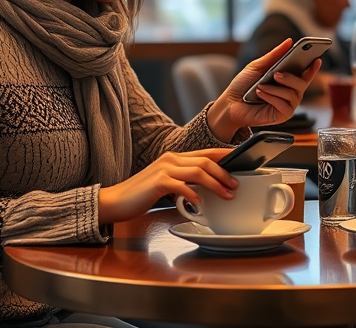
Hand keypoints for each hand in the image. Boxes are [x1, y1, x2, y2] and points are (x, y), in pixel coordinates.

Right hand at [97, 148, 235, 224]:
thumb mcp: (167, 184)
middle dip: (225, 172)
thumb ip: (184, 181)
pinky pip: (182, 185)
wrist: (115, 201)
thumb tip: (205, 188)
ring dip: (216, 183)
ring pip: (198, 171)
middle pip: (206, 161)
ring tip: (226, 194)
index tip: (240, 160)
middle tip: (236, 185)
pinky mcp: (158, 182)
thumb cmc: (141, 195)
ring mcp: (164, 169)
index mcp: (174, 157)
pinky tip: (200, 203)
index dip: (224, 155)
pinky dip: (194, 194)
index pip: (205, 152)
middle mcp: (171, 159)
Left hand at [207, 40, 320, 141]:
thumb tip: (289, 41)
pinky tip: (260, 94)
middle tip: (277, 73)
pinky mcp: (281, 116)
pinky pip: (284, 106)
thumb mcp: (258, 66)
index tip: (317, 59)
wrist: (229, 104)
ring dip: (275, 89)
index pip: (304, 74)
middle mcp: (290, 93)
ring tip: (260, 86)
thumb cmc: (243, 85)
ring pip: (293, 95)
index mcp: (287, 81)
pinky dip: (271, 97)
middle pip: (302, 84)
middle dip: (290, 78)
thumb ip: (274, 55)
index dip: (312, 68)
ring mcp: (287, 106)